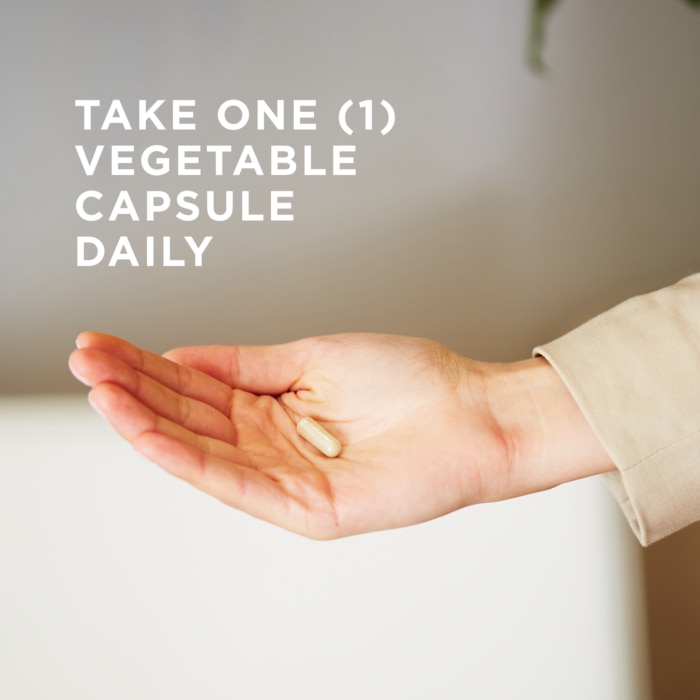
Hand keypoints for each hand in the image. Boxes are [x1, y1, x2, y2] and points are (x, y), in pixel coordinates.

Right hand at [68, 332, 613, 537]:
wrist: (471, 410)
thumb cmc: (408, 379)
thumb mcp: (312, 357)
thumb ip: (244, 365)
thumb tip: (182, 355)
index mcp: (276, 405)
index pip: (198, 387)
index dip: (149, 366)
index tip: (104, 344)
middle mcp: (274, 442)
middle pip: (191, 418)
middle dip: (134, 389)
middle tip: (85, 360)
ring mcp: (286, 476)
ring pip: (202, 451)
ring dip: (146, 422)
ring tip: (99, 390)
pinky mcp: (305, 507)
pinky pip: (236, 481)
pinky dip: (186, 456)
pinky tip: (144, 431)